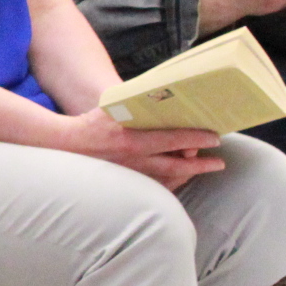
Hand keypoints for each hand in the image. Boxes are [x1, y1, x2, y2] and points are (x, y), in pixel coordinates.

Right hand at [58, 109, 226, 191]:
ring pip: (167, 180)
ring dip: (187, 175)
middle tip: (219, 162)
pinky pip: (154, 188)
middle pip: (177, 166)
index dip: (198, 138)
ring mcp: (131, 176)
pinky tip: (178, 180)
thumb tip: (166, 96)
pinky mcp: (126, 184)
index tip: (215, 137)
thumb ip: (138, 104)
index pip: (175, 139)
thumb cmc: (91, 123)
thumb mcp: (114, 107)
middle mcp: (135, 161)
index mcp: (134, 139)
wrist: (67, 146)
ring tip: (201, 169)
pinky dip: (170, 185)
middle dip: (201, 165)